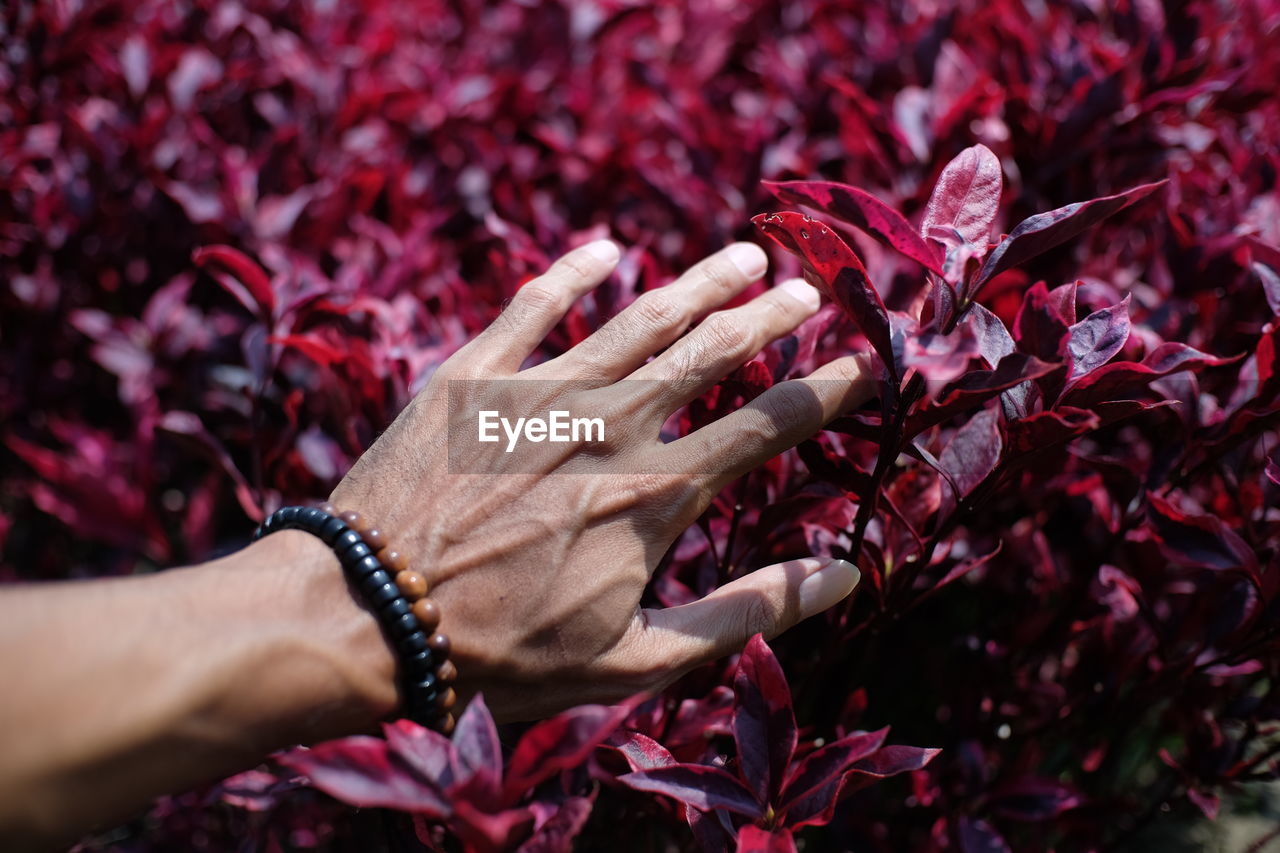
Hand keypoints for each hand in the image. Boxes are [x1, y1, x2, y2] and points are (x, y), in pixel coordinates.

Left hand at [331, 239, 872, 720]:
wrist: (366, 619)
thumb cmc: (501, 657)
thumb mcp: (636, 660)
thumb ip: (743, 614)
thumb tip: (838, 577)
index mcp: (655, 494)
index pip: (766, 425)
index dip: (824, 390)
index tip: (865, 363)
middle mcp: (609, 426)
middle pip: (711, 352)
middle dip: (770, 315)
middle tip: (809, 288)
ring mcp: (538, 392)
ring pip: (638, 317)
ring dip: (698, 282)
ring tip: (743, 254)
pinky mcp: (470, 376)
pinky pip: (532, 305)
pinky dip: (573, 272)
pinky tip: (606, 249)